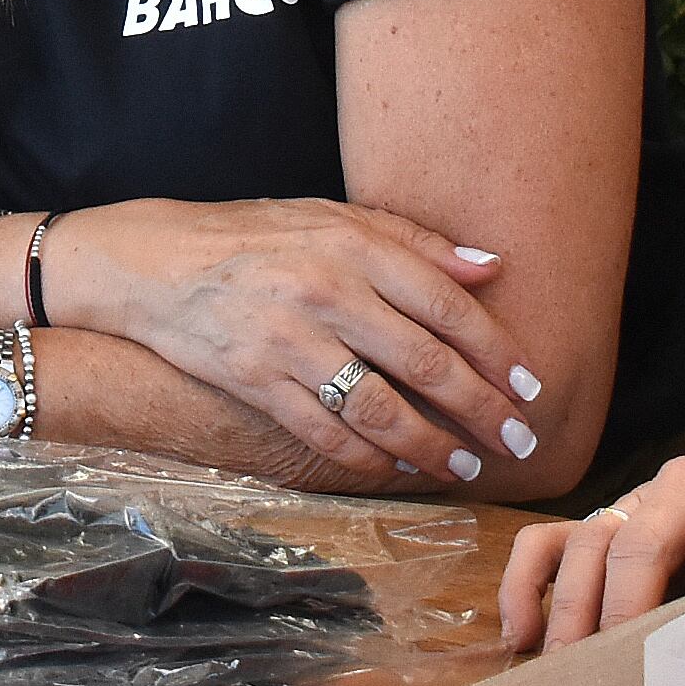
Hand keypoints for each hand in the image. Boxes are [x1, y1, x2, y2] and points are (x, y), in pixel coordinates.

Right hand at [59, 197, 537, 481]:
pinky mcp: (255, 382)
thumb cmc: (253, 236)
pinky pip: (325, 432)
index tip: (531, 385)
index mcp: (351, 243)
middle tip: (520, 441)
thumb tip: (493, 268)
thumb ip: (413, 241)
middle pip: (425, 362)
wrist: (153, 262)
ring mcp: (287, 340)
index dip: (496, 351)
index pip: (446, 303)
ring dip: (432, 446)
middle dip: (482, 410)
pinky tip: (397, 468)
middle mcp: (325, 290)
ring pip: (380, 409)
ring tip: (465, 466)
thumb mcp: (331, 216)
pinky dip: (368, 458)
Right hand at [500, 444, 684, 650]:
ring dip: (568, 608)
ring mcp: (639, 497)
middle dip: (616, 613)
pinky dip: (525, 581)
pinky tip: (520, 634)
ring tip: (560, 669)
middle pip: (638, 543)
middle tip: (602, 677)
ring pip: (587, 540)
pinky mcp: (610, 514)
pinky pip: (551, 537)